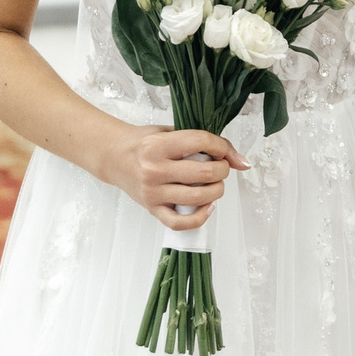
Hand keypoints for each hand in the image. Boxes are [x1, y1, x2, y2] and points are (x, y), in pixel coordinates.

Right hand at [107, 125, 247, 224]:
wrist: (114, 156)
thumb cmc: (144, 143)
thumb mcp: (170, 132)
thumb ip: (203, 142)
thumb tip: (240, 161)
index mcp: (158, 145)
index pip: (200, 142)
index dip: (220, 146)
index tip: (220, 150)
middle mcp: (154, 170)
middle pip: (205, 173)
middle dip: (222, 170)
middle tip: (220, 167)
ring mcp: (153, 192)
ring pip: (198, 198)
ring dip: (217, 191)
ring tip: (214, 184)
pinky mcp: (152, 209)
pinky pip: (180, 223)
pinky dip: (200, 218)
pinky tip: (207, 207)